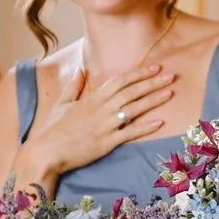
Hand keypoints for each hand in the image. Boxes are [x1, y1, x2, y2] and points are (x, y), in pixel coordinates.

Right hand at [30, 62, 177, 182]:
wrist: (47, 151)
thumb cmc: (53, 128)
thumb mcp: (62, 103)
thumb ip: (74, 86)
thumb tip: (80, 69)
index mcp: (92, 98)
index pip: (120, 81)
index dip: (139, 73)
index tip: (155, 67)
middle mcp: (102, 109)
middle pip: (131, 92)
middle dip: (152, 83)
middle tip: (171, 76)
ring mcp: (105, 126)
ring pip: (134, 109)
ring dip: (153, 100)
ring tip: (170, 93)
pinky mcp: (106, 143)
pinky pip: (130, 133)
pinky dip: (145, 127)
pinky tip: (159, 122)